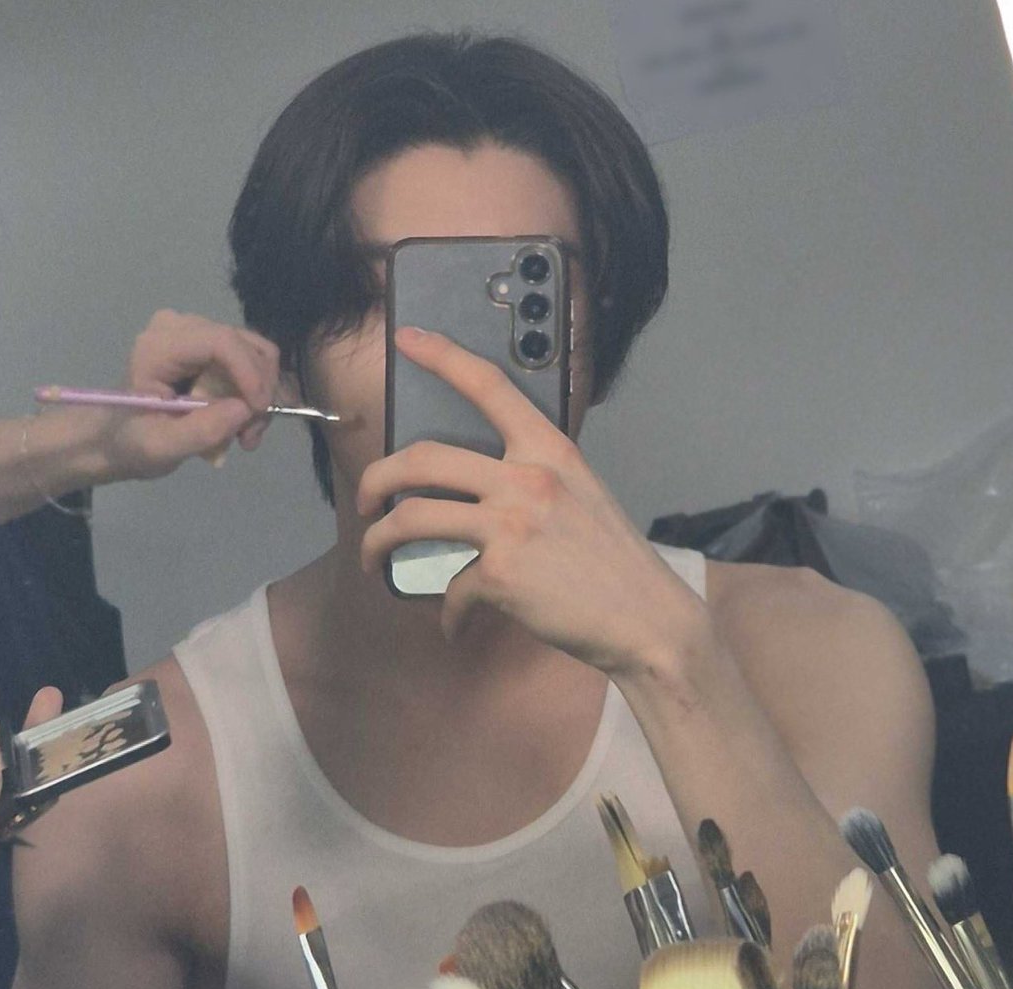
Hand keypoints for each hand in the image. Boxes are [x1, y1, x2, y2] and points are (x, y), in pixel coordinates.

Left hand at [53, 310, 284, 484]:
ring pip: (256, 354)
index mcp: (159, 347)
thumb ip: (201, 430)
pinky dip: (256, 395)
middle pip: (245, 346)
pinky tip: (242, 423)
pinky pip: (252, 362)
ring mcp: (198, 333)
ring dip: (260, 398)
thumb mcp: (161, 447)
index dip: (250, 373)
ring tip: (245, 435)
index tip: (259, 412)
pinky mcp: (212, 346)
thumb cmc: (132, 443)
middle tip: (249, 438)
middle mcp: (181, 328)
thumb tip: (245, 408)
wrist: (118, 438)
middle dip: (259, 393)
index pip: (220, 341)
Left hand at [357, 327, 703, 675]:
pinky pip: (451, 590)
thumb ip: (533, 478)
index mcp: (549, 449)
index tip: (404, 339)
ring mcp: (511, 524)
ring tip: (373, 560)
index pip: (489, 385)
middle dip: (375, 479)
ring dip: (378, 543)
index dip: (441, 356)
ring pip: (412, 519)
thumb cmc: (613, 561)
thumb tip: (479, 488)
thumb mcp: (581, 494)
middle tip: (366, 499)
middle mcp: (526, 478)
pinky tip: (456, 626)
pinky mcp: (500, 574)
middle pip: (422, 459)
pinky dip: (449, 615)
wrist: (645, 619)